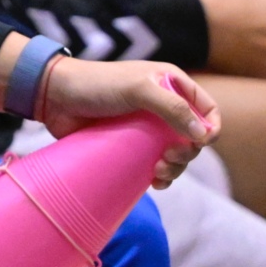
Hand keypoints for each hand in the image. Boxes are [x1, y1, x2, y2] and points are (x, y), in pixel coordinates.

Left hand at [37, 60, 217, 187]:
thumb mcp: (137, 90)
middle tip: (168, 159)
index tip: (198, 144)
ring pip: (177, 155)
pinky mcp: (132, 145)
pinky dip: (161, 176)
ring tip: (158, 172)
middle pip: (194, 137)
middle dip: (188, 153)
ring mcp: (148, 127)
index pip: (207, 109)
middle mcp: (164, 105)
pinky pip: (157, 165)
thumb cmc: (96, 85)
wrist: (55, 97)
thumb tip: (203, 135)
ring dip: (175, 169)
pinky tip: (153, 182)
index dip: (210, 128)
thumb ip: (171, 108)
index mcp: (171, 84)